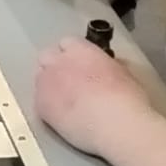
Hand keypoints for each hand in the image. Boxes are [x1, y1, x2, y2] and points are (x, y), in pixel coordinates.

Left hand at [34, 37, 153, 158]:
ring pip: (40, 77)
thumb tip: (104, 67)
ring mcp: (46, 82)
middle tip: (68, 81)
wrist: (115, 123)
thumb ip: (106, 64)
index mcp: (81, 49)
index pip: (68, 42)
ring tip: (65, 101)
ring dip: (50, 85)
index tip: (78, 63)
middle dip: (55, 65)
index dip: (73, 53)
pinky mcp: (40, 105)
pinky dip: (47, 106)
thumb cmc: (127, 99)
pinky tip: (62, 116)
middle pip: (47, 56)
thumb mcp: (122, 72)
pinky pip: (38, 100)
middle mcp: (59, 61)